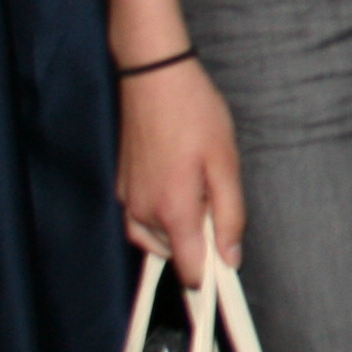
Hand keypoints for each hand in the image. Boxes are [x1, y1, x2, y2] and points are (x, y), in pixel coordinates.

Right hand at [118, 59, 246, 283]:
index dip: (212, 274)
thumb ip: (230, 216)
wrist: (154, 76)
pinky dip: (162, 216)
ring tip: (197, 187)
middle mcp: (142, 213)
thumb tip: (231, 258)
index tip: (228, 265)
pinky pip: (142, 220)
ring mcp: (126, 200)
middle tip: (215, 199)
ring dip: (179, 229)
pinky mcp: (120, 187)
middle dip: (198, 241)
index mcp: (172, 211)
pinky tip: (178, 186)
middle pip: (175, 255)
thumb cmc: (196, 114)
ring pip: (157, 239)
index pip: (190, 270)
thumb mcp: (226, 164)